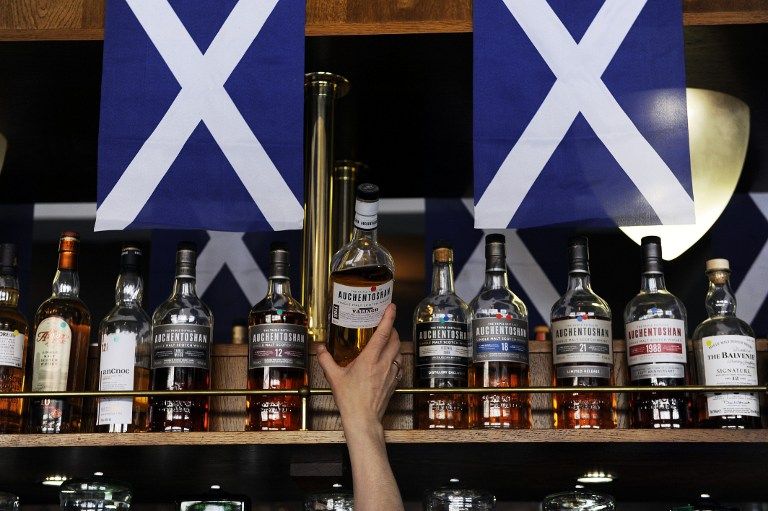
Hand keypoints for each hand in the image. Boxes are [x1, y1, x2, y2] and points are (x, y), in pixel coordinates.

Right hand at [317, 303, 402, 431]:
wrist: (363, 419)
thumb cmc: (350, 400)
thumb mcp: (334, 377)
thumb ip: (326, 359)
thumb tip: (320, 348)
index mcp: (369, 359)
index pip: (383, 333)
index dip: (388, 318)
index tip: (391, 307)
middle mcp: (383, 364)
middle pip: (395, 339)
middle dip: (392, 329)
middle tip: (386, 324)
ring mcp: (391, 373)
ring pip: (399, 351)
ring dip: (395, 343)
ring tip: (387, 339)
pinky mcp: (394, 382)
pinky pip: (399, 365)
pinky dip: (396, 358)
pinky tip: (389, 360)